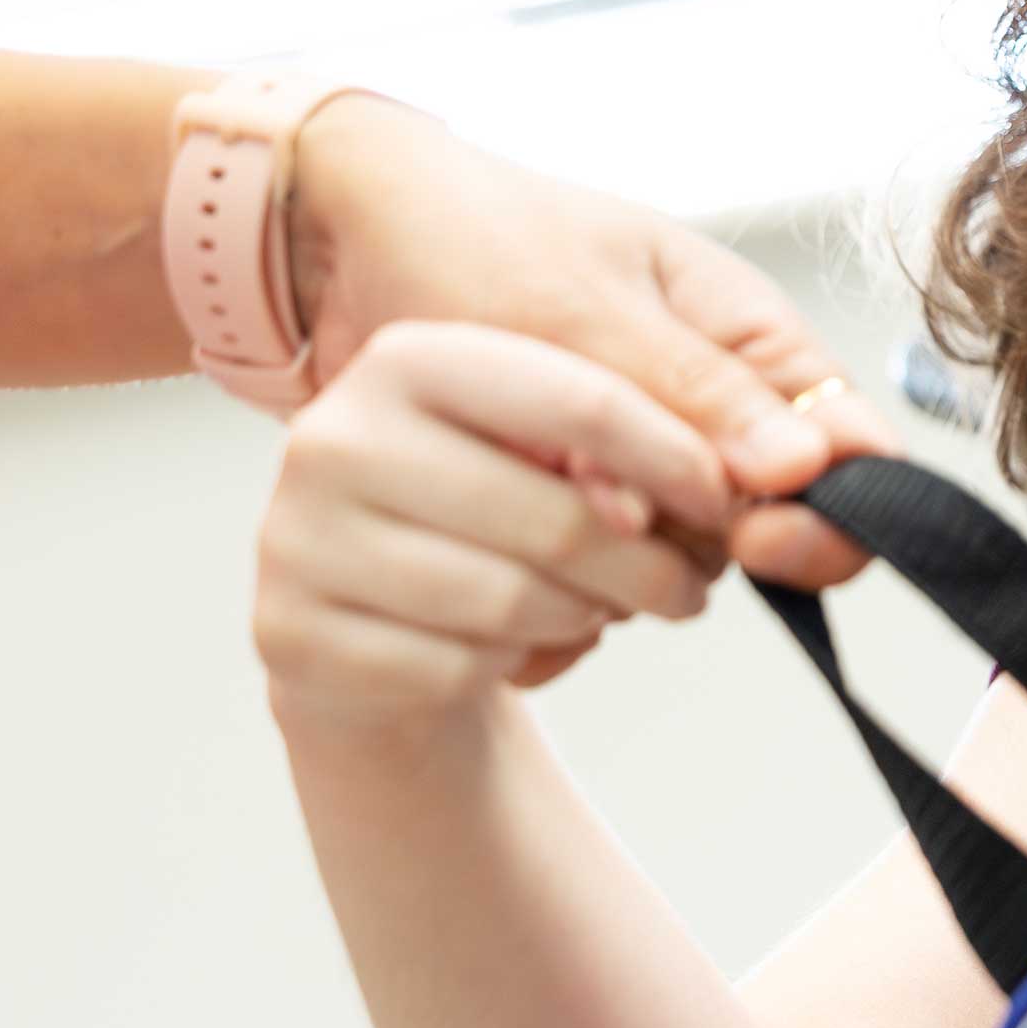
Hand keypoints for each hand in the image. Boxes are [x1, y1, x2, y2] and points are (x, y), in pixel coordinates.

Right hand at [253, 321, 737, 739]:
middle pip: (560, 517)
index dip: (680, 461)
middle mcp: (336, 437)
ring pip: (514, 601)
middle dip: (651, 567)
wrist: (371, 616)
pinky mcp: (296, 636)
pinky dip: (511, 666)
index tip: (730, 503)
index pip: (582, 400)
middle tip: (687, 587)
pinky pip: (460, 668)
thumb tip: (728, 489)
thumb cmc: (487, 518)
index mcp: (408, 358)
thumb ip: (632, 453)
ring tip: (599, 606)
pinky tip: (509, 645)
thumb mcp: (549, 451)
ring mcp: (300, 539)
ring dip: (587, 616)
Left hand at [283, 98, 895, 604]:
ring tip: (528, 515)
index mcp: (746, 338)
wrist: (341, 249)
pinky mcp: (586, 509)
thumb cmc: (470, 240)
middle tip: (616, 520)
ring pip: (687, 559)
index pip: (849, 446)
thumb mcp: (584, 307)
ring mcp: (650, 463)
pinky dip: (562, 593)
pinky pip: (609, 583)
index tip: (760, 533)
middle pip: (771, 521)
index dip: (828, 509)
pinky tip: (504, 567)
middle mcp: (714, 409)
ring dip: (615, 563)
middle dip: (697, 537)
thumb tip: (806, 466)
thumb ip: (694, 392)